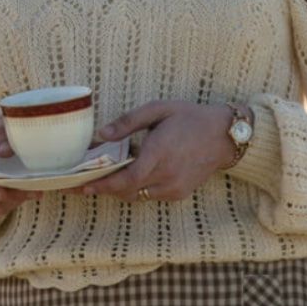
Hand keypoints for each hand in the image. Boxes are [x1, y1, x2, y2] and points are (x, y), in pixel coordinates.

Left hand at [69, 100, 233, 201]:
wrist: (224, 136)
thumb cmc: (189, 117)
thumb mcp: (158, 109)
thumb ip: (128, 122)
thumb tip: (101, 134)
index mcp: (160, 153)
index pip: (126, 179)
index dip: (103, 185)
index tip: (82, 186)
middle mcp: (167, 175)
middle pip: (127, 191)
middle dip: (104, 188)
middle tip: (82, 184)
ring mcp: (174, 188)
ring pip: (138, 195)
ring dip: (120, 189)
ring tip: (103, 178)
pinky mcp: (179, 194)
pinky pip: (150, 195)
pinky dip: (137, 188)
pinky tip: (131, 175)